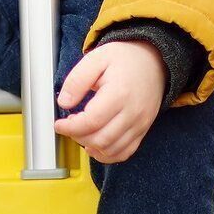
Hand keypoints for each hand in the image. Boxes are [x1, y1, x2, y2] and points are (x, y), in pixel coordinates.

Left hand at [55, 40, 165, 163]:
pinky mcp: (143, 129)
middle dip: (78, 137)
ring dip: (91, 146)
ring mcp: (140, 123)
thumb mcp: (96, 58)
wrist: (154, 61)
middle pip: (101, 139)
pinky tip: (96, 145)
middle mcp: (132, 112)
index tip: (59, 124)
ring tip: (82, 132)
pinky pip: (125, 152)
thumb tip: (64, 102)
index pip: (91, 122)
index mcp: (119, 93)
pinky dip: (107, 154)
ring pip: (112, 149)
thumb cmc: (125, 59)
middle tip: (70, 125)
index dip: (70, 127)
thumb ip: (77, 80)